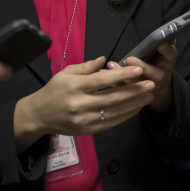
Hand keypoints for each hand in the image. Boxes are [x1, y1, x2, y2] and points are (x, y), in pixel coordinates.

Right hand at [13, 57, 154, 152]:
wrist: (38, 116)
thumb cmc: (54, 91)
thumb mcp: (65, 73)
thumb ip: (86, 67)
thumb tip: (105, 59)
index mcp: (73, 86)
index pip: (102, 80)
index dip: (122, 74)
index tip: (138, 69)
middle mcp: (79, 104)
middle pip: (112, 97)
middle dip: (134, 90)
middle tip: (151, 84)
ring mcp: (84, 119)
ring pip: (114, 111)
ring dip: (134, 104)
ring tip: (149, 96)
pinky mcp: (87, 130)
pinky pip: (111, 123)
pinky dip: (125, 115)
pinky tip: (136, 108)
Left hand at [110, 41, 176, 113]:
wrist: (157, 86)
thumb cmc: (157, 63)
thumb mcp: (163, 54)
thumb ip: (164, 45)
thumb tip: (169, 34)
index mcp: (168, 63)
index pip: (170, 55)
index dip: (166, 51)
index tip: (160, 45)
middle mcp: (161, 76)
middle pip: (154, 73)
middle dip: (141, 66)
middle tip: (129, 58)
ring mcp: (148, 88)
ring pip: (137, 83)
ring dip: (123, 75)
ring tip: (111, 65)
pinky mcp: (136, 95)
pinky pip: (124, 90)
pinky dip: (113, 82)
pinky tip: (104, 73)